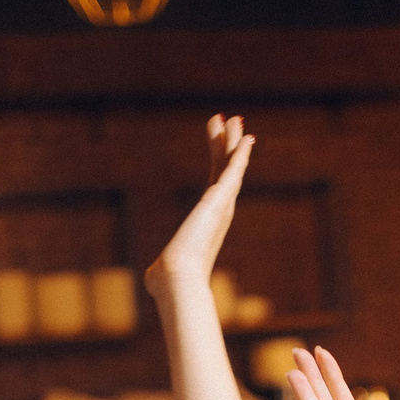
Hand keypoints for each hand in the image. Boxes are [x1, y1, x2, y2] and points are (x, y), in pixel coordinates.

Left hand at [145, 115, 253, 295]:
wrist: (177, 280)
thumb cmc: (168, 281)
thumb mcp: (162, 270)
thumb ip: (161, 269)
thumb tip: (154, 279)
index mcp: (208, 223)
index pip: (214, 185)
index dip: (218, 164)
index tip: (220, 146)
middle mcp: (220, 213)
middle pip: (225, 171)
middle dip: (226, 145)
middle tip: (229, 121)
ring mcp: (222, 206)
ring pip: (231, 167)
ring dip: (233, 142)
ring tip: (235, 119)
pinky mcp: (220, 200)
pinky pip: (233, 171)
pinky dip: (240, 154)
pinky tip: (244, 137)